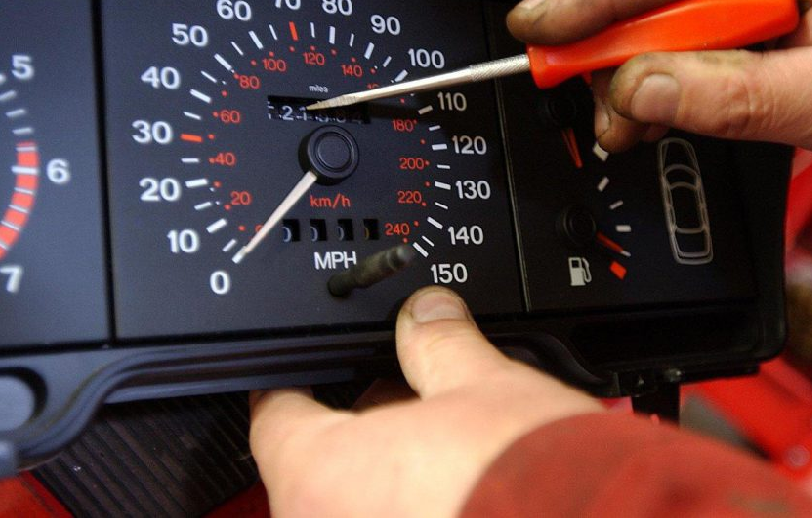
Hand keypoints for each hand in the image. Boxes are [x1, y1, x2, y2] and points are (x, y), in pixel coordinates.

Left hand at [249, 286, 603, 516]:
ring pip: (366, 504)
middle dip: (371, 427)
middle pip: (326, 465)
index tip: (312, 371)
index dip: (298, 382)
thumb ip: (442, 342)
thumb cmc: (535, 480)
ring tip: (456, 451)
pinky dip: (423, 509)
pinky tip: (470, 492)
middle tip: (414, 399)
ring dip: (400, 476)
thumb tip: (429, 314)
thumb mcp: (485, 385)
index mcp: (324, 475)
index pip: (276, 415)